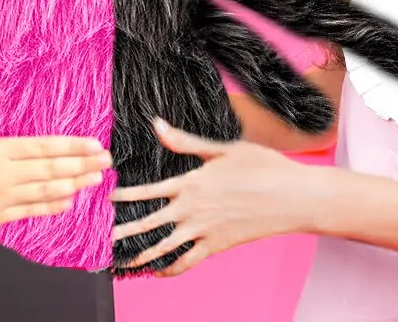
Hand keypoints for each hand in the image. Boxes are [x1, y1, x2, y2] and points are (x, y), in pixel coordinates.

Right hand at [0, 51, 111, 231]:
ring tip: (95, 180)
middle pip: (49, 171)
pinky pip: (27, 213)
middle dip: (81, 165)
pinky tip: (67, 201)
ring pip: (43, 193)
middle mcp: (0, 178)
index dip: (71, 147)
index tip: (94, 144)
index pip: (41, 148)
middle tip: (106, 162)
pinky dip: (49, 207)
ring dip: (72, 185)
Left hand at [110, 118, 313, 275]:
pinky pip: (188, 262)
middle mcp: (193, 209)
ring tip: (121, 260)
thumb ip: (186, 141)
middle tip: (102, 237)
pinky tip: (158, 272)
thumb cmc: (263, 167)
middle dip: (123, 231)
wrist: (294, 197)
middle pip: (148, 223)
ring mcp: (204, 231)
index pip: (147, 192)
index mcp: (191, 182)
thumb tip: (157, 125)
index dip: (124, 196)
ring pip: (164, 247)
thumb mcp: (223, 148)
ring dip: (140, 255)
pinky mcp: (218, 246)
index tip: (105, 200)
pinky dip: (170, 269)